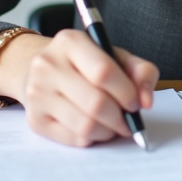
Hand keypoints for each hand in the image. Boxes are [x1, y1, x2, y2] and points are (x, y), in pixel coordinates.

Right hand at [0, 29, 158, 146]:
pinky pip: (73, 139)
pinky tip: (95, 128)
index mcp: (70, 41)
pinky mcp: (35, 120)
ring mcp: (38, 94)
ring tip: (113, 125)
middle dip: (120, 118)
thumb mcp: (114, 56)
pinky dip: (92, 138)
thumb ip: (140, 71)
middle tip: (128, 121)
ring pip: (85, 126)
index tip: (136, 103)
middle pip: (95, 103)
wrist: (40, 70)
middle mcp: (48, 65)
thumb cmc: (84, 64)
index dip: (126, 92)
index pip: (103, 72)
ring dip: (108, 131)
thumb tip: (146, 101)